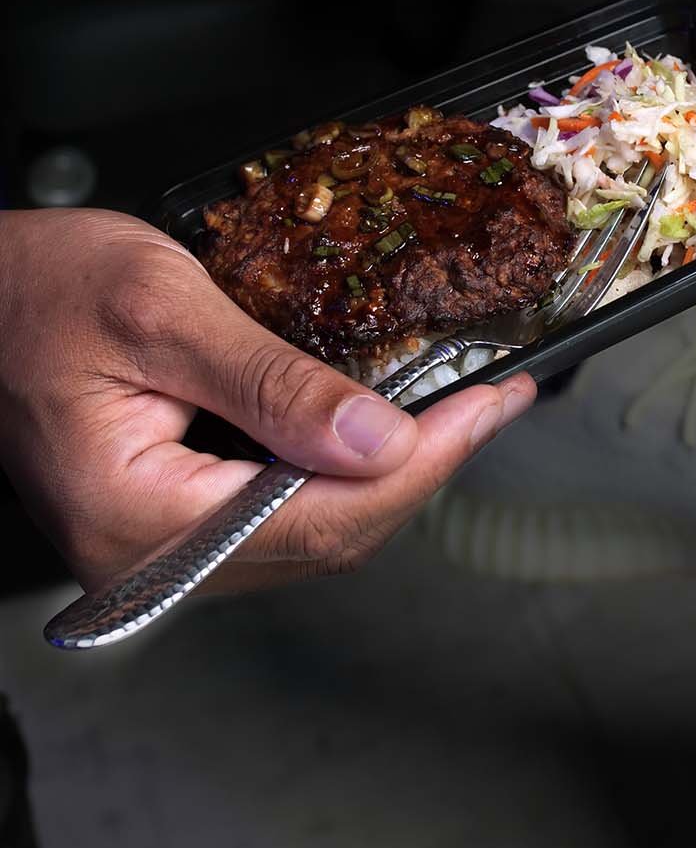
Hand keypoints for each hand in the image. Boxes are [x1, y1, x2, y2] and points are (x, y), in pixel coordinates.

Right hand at [0, 209, 534, 594]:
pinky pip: (278, 517)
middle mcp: (147, 559)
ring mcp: (157, 551)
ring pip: (312, 535)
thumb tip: (380, 442)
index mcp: (137, 517)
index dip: (425, 464)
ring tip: (458, 409)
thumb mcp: (160, 306)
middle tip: (496, 400)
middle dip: (424, 468)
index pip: (322, 518)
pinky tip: (383, 427)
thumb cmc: (35, 288)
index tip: (492, 405)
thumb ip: (273, 381)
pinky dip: (341, 473)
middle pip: (328, 538)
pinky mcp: (168, 524)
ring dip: (393, 475)